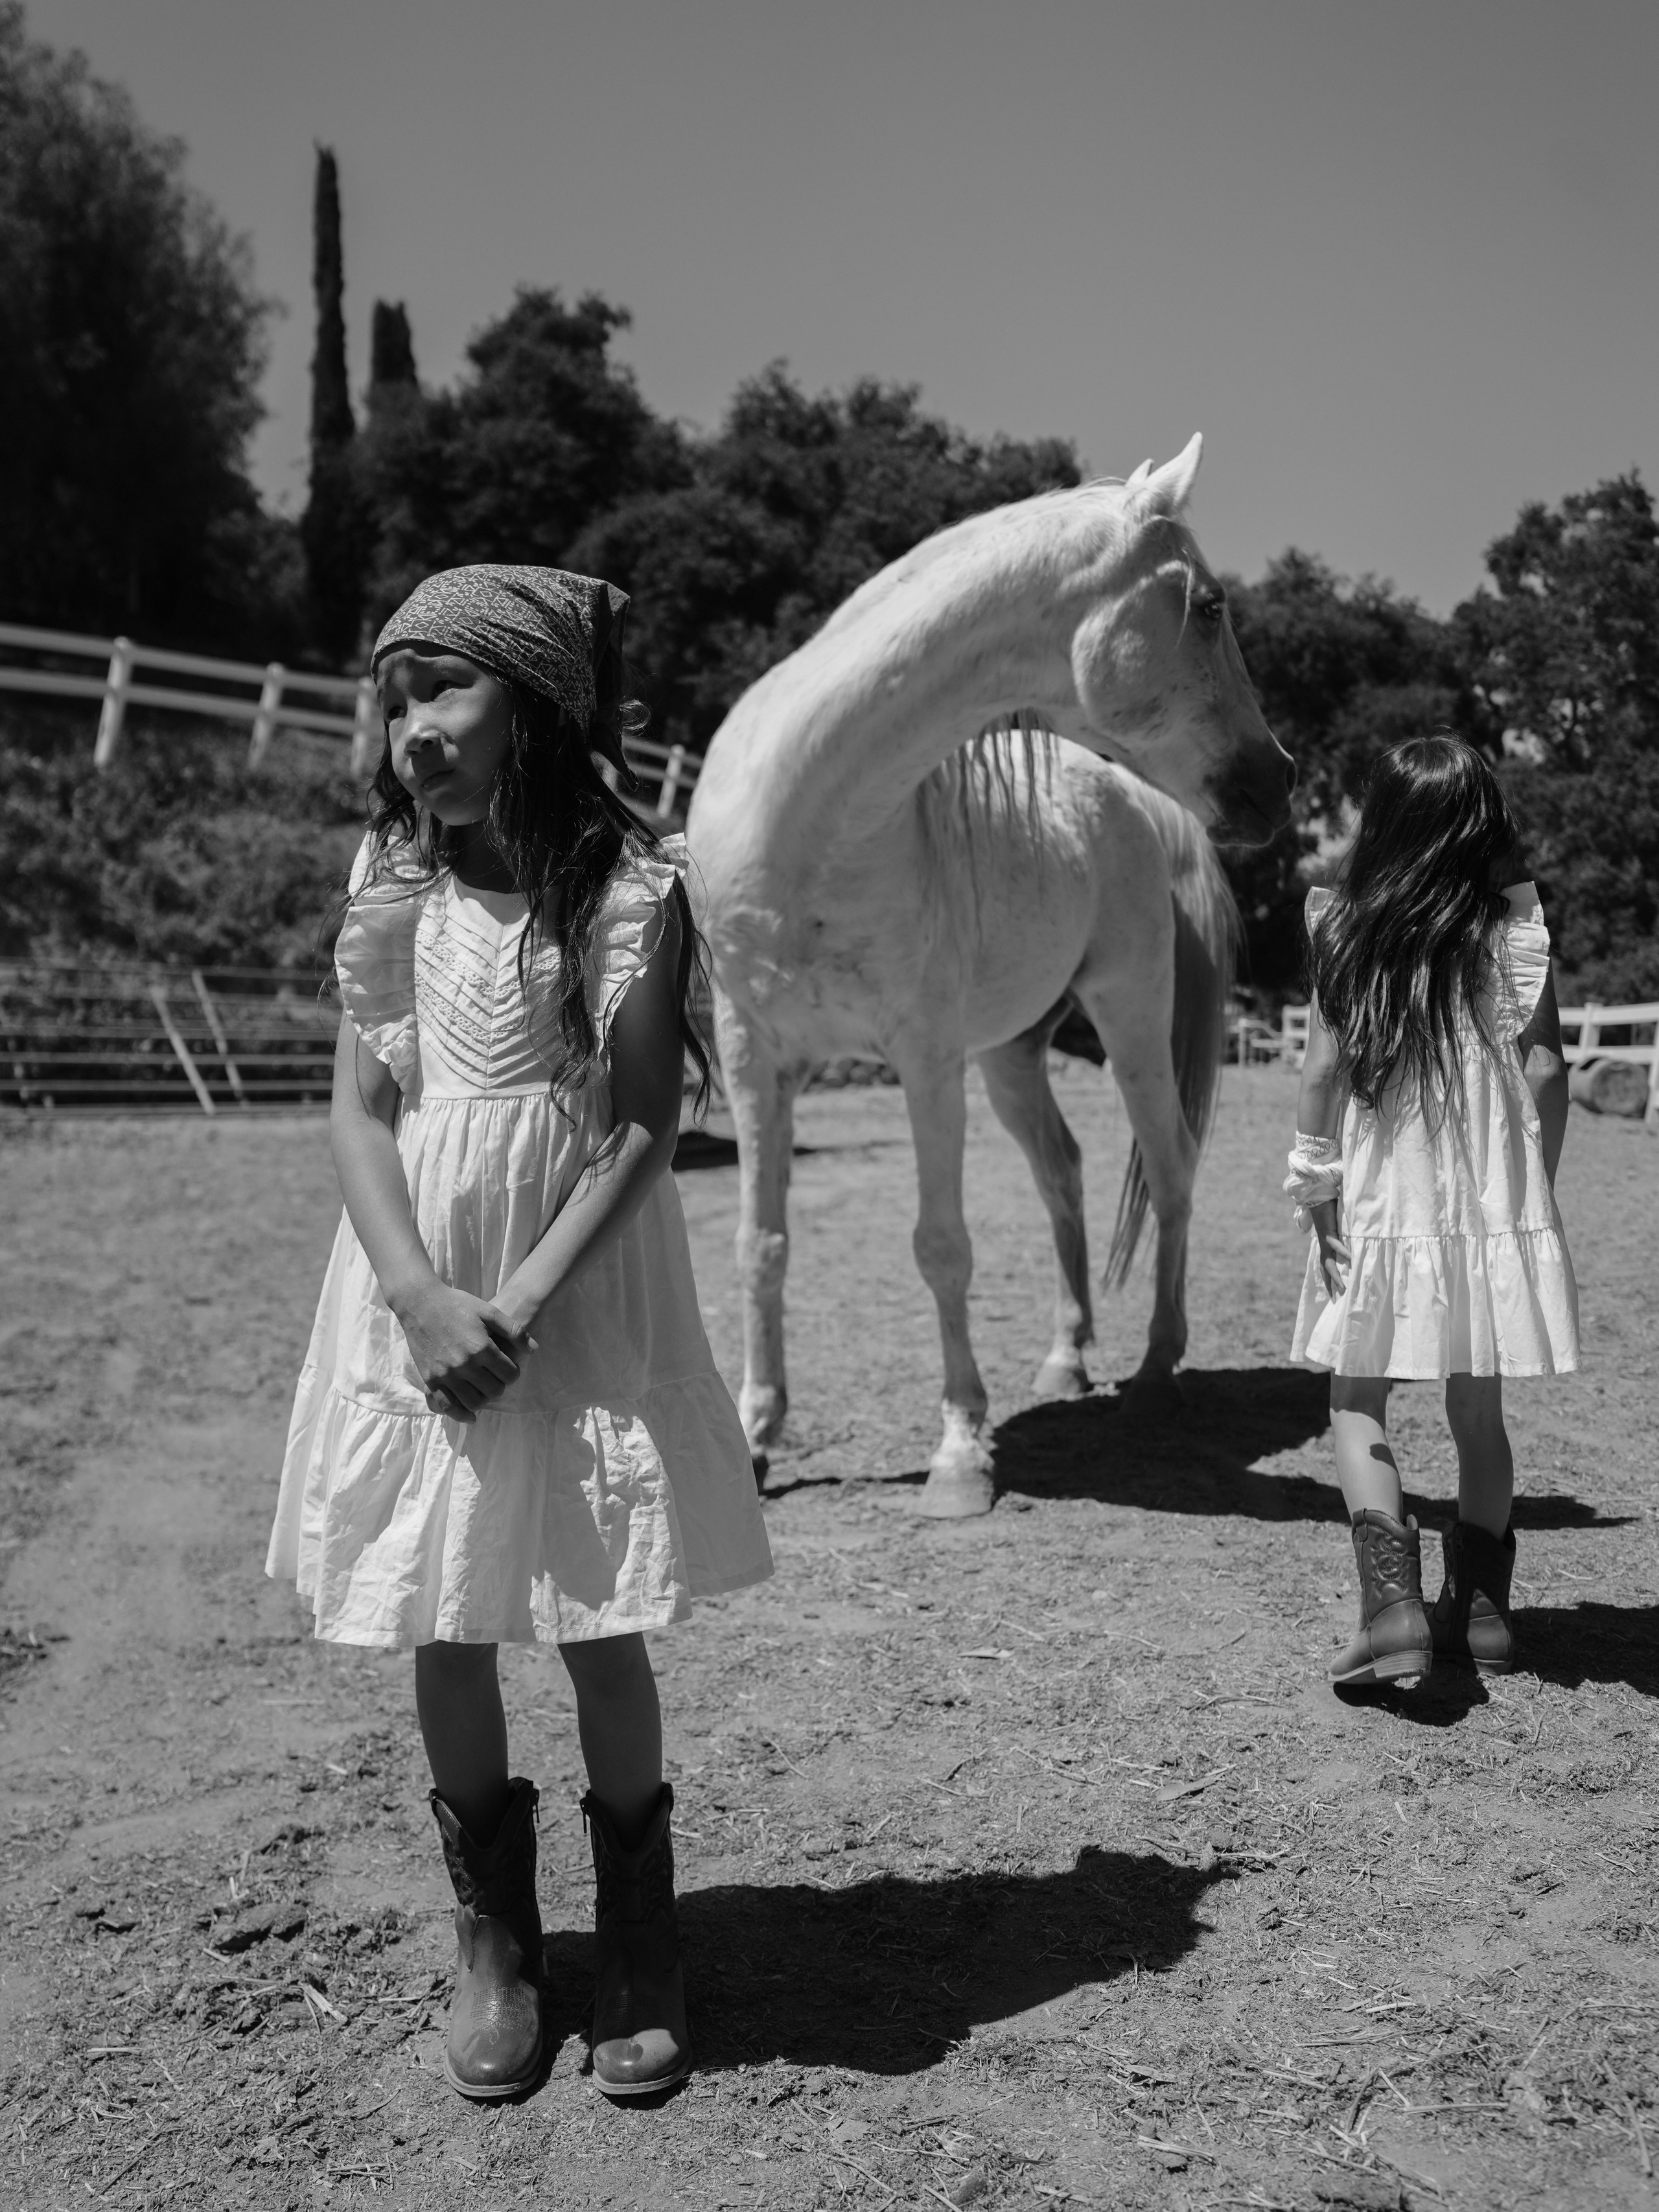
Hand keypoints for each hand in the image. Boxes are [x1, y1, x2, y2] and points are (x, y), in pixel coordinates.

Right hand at [393, 1283, 532, 1421]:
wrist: (421, 1303)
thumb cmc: (457, 1305)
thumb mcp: (489, 1311)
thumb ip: (514, 1331)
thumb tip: (534, 1350)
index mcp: (482, 1348)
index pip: (510, 1375)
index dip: (513, 1372)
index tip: (508, 1366)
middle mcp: (465, 1364)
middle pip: (494, 1391)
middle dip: (500, 1385)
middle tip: (495, 1376)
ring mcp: (446, 1374)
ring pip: (474, 1402)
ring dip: (483, 1398)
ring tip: (482, 1387)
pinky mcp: (431, 1379)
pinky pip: (447, 1406)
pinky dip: (461, 1414)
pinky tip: (470, 1414)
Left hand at [1308, 1198, 1349, 1298]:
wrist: (1316, 1198)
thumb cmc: (1327, 1211)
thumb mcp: (1335, 1227)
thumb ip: (1340, 1235)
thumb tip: (1347, 1241)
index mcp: (1324, 1246)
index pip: (1324, 1266)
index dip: (1327, 1280)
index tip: (1331, 1294)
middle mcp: (1323, 1246)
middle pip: (1326, 1269)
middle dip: (1331, 1284)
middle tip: (1337, 1298)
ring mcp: (1324, 1240)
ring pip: (1329, 1262)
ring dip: (1336, 1276)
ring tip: (1343, 1287)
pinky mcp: (1328, 1232)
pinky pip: (1336, 1244)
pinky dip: (1343, 1252)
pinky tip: (1350, 1259)